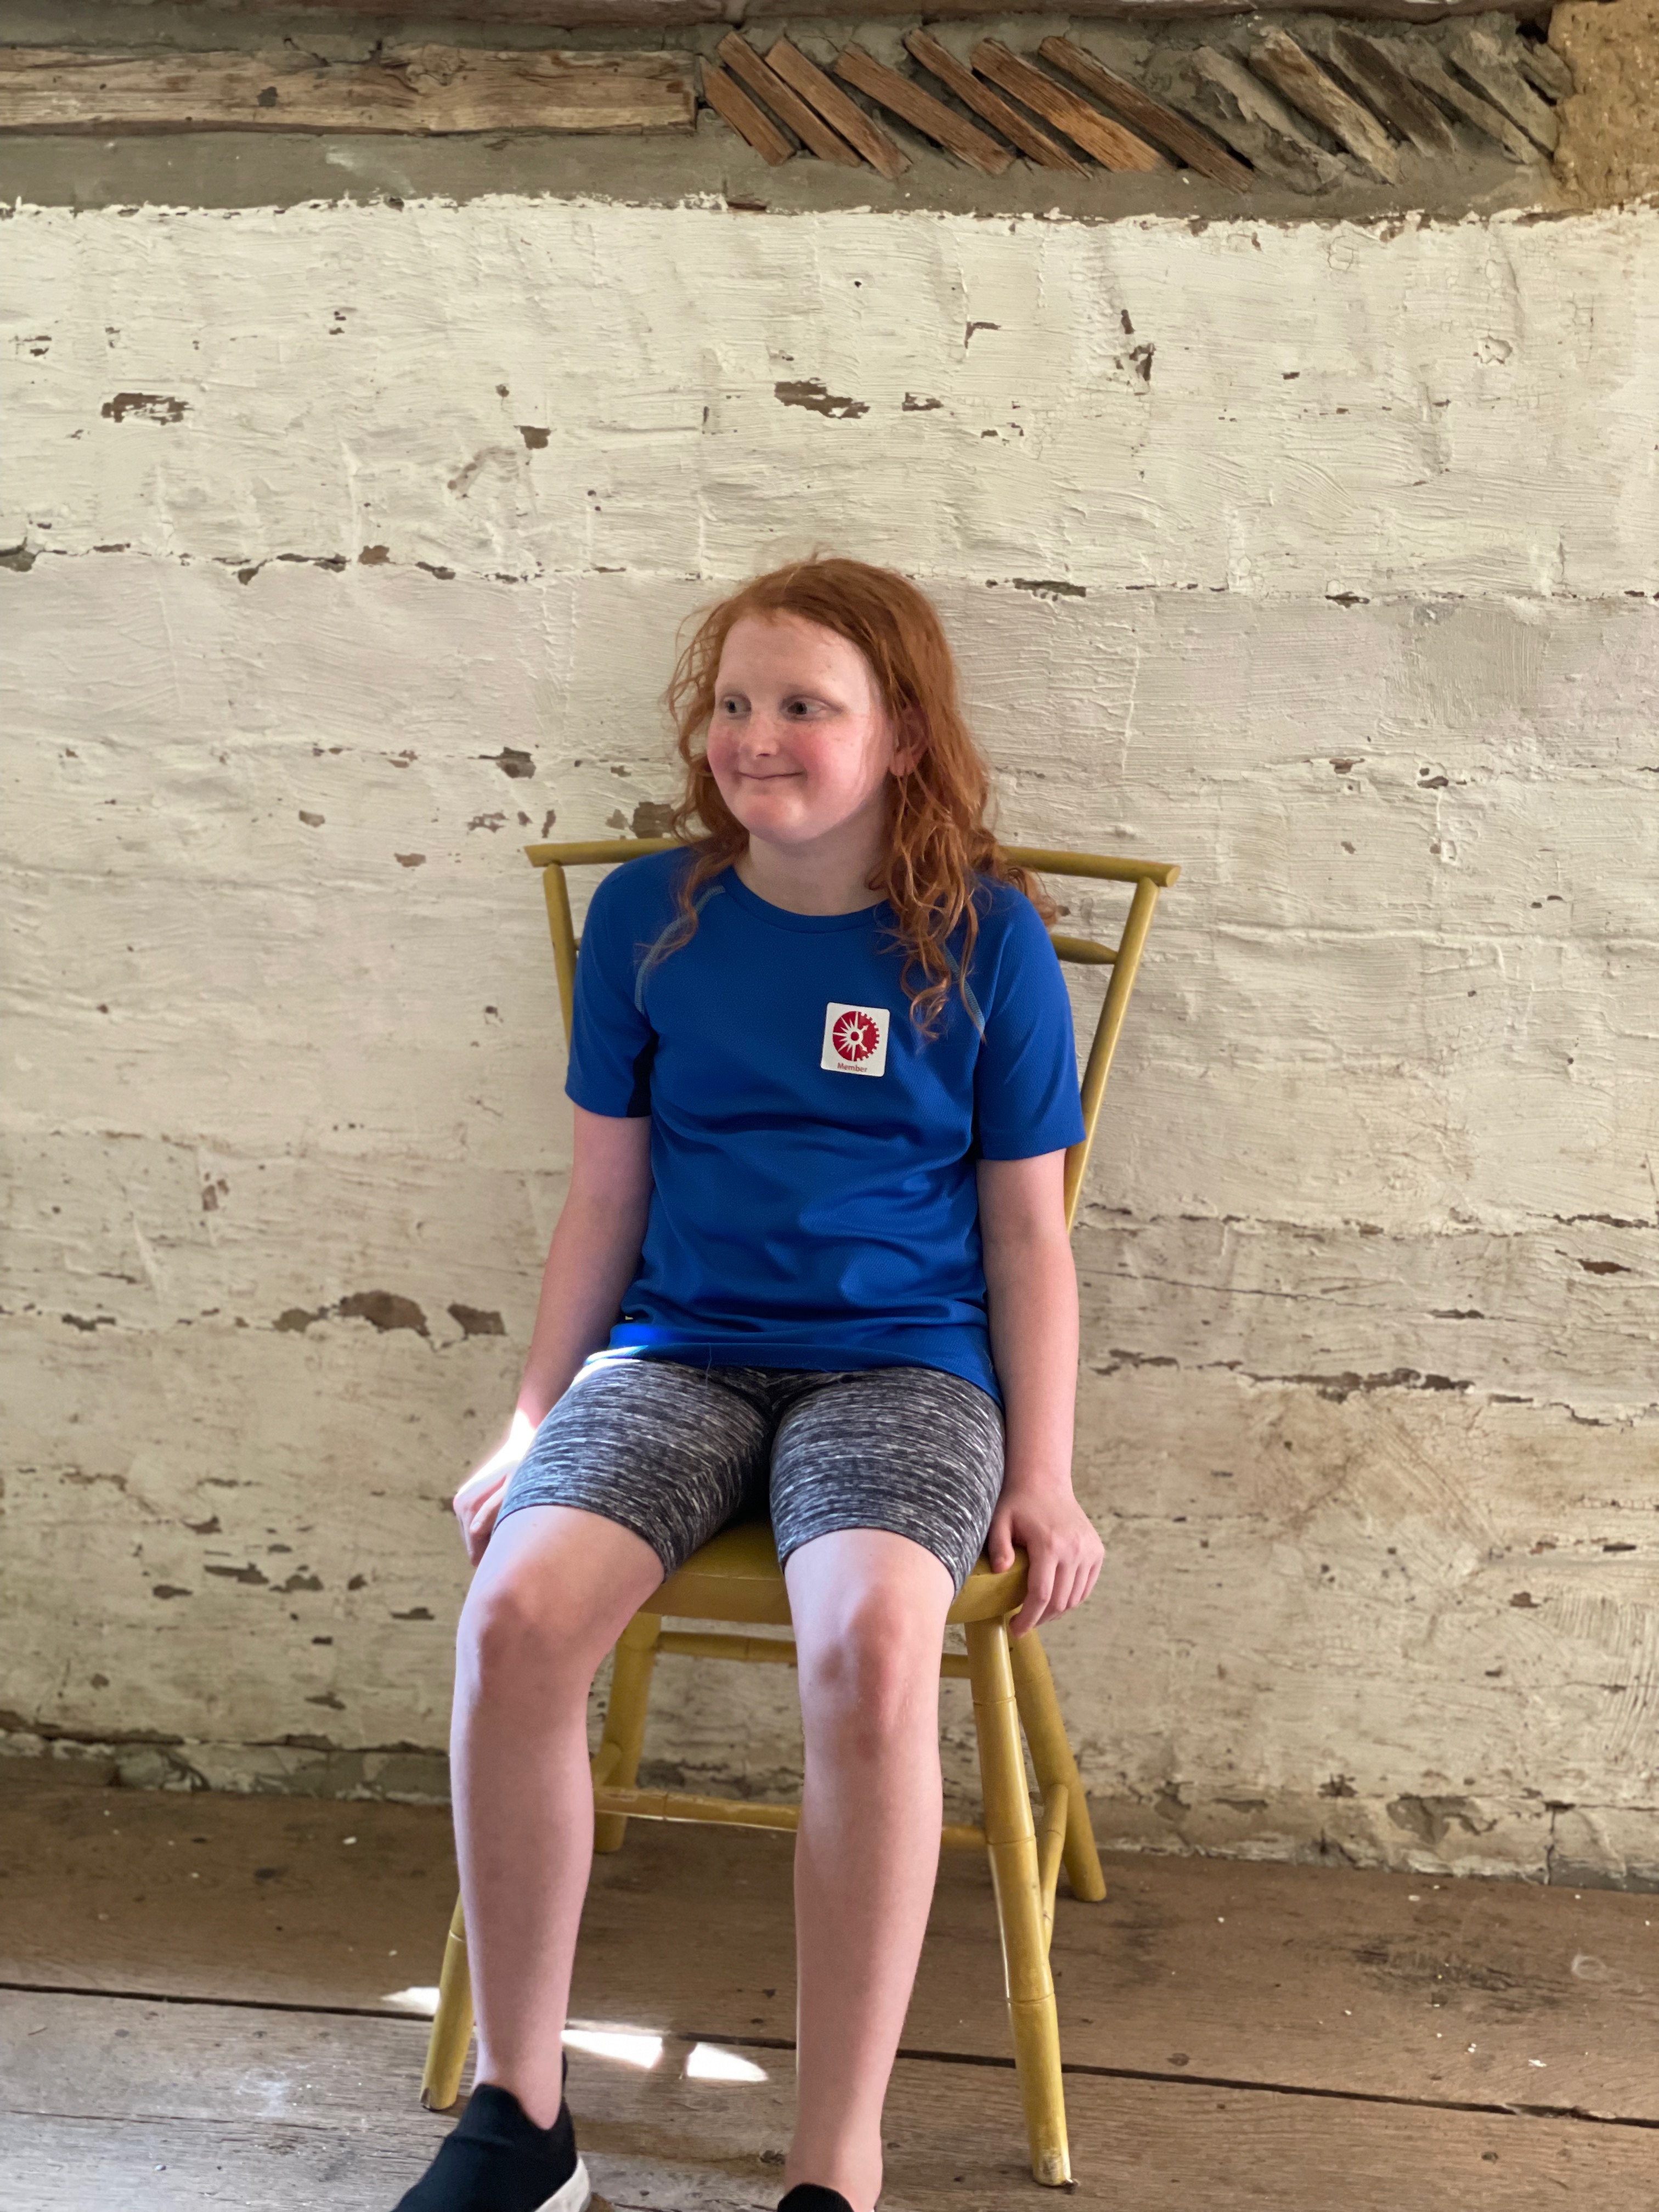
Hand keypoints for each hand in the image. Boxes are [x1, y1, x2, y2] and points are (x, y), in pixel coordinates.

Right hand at [452, 1410, 534, 1566]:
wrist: (527, 1439)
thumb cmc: (527, 1466)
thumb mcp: (516, 1488)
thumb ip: (495, 1509)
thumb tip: (476, 1532)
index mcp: (468, 1504)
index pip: (477, 1552)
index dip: (496, 1562)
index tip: (516, 1566)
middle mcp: (461, 1504)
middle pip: (475, 1546)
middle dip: (495, 1551)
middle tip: (522, 1551)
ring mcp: (464, 1501)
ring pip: (477, 1538)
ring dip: (494, 1539)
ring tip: (519, 1532)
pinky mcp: (470, 1500)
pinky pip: (479, 1526)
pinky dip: (493, 1529)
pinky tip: (511, 1521)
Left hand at [986, 1480, 1103, 1637]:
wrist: (1045, 1481)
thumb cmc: (1017, 1502)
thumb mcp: (999, 1520)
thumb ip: (998, 1546)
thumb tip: (1000, 1572)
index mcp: (1050, 1545)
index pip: (1041, 1595)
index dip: (1028, 1618)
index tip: (1016, 1629)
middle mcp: (1074, 1549)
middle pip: (1059, 1601)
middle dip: (1040, 1619)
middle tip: (1023, 1623)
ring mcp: (1089, 1550)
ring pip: (1075, 1598)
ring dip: (1056, 1611)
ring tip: (1037, 1612)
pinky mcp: (1097, 1550)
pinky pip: (1086, 1586)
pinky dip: (1072, 1598)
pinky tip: (1054, 1599)